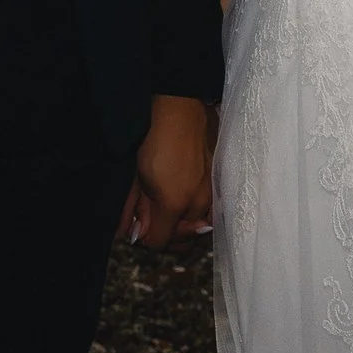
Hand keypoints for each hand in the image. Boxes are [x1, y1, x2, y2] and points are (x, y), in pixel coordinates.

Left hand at [118, 95, 212, 247]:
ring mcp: (210, 194)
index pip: (158, 242)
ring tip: (167, 211)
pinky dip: (196, 216)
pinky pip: (208, 214)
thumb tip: (134, 234)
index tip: (137, 227)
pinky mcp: (217, 185)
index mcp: (173, 202)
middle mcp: (197, 203)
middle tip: (150, 220)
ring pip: (196, 229)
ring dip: (181, 226)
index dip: (144, 238)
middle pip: (180, 240)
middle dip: (163, 234)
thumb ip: (137, 210)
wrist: (181, 110)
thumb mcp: (138, 178)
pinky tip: (185, 205)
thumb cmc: (154, 139)